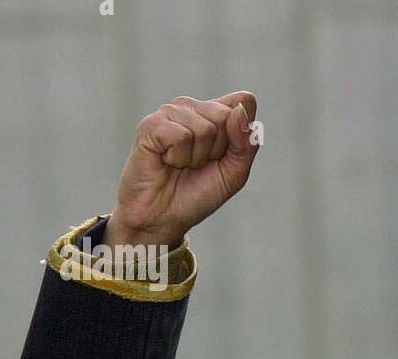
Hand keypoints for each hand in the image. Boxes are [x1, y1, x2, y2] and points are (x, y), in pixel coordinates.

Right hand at [103, 91, 259, 248]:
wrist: (164, 217)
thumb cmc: (198, 193)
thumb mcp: (234, 173)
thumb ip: (246, 143)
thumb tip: (238, 110)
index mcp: (215, 112)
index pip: (245, 101)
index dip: (241, 133)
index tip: (223, 156)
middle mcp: (192, 107)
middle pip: (226, 116)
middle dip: (217, 150)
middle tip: (198, 165)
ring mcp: (170, 113)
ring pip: (204, 128)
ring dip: (196, 157)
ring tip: (180, 165)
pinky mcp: (151, 125)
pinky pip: (180, 136)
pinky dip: (178, 158)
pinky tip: (166, 162)